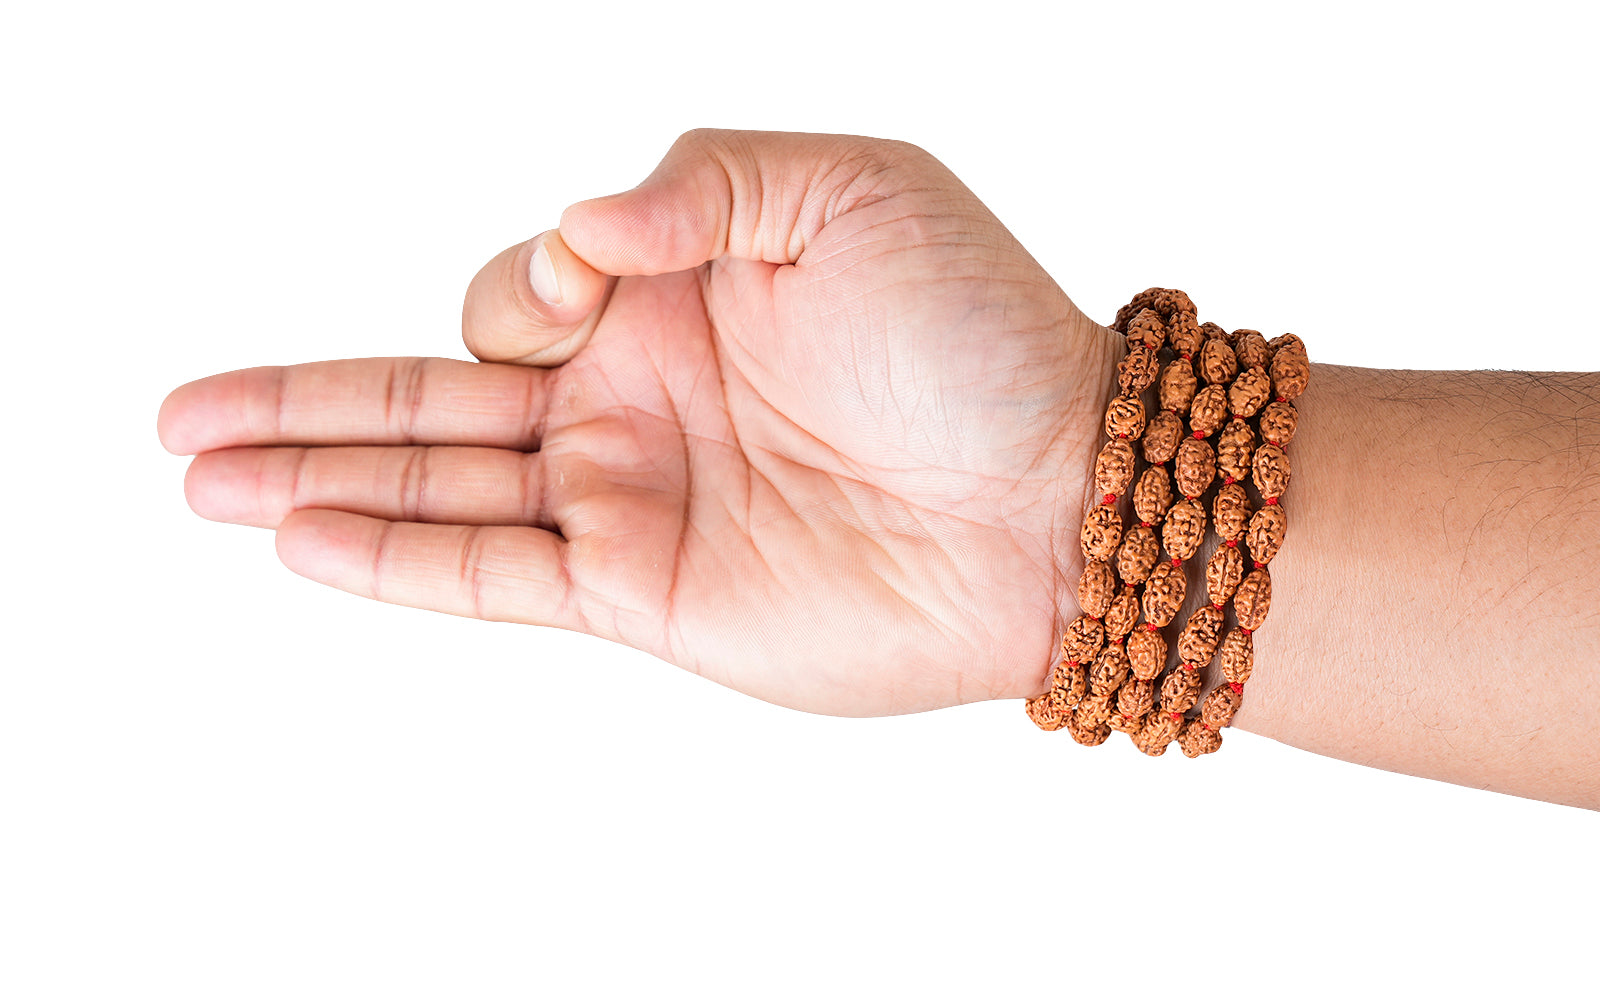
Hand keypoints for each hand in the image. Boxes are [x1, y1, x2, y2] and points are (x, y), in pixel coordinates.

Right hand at [159, 130, 1119, 715]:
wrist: (1061, 496)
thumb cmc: (979, 332)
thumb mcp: (844, 186)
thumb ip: (695, 181)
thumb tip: (576, 232)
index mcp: (676, 294)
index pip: (526, 285)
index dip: (527, 278)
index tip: (596, 282)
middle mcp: (638, 398)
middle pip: (433, 395)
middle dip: (306, 398)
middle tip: (184, 413)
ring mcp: (634, 497)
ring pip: (438, 486)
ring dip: (312, 477)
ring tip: (196, 471)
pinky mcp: (649, 589)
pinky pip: (494, 573)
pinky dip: (394, 557)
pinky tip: (300, 537)